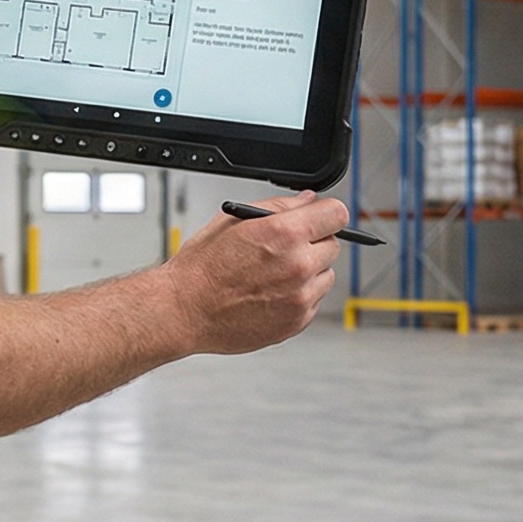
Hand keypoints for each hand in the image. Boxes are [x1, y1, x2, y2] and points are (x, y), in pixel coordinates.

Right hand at [161, 191, 346, 353]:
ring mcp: (301, 296)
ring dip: (310, 272)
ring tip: (274, 274)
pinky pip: (314, 300)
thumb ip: (280, 206)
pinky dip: (300, 296)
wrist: (185, 309)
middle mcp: (298, 265)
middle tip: (286, 248)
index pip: (337, 214)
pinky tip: (271, 293)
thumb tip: (307, 201)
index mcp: (284, 233)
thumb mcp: (235, 220)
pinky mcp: (298, 320)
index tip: (321, 218)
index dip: (326, 214)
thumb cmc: (203, 267)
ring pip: (327, 275)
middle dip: (314, 242)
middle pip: (333, 245)